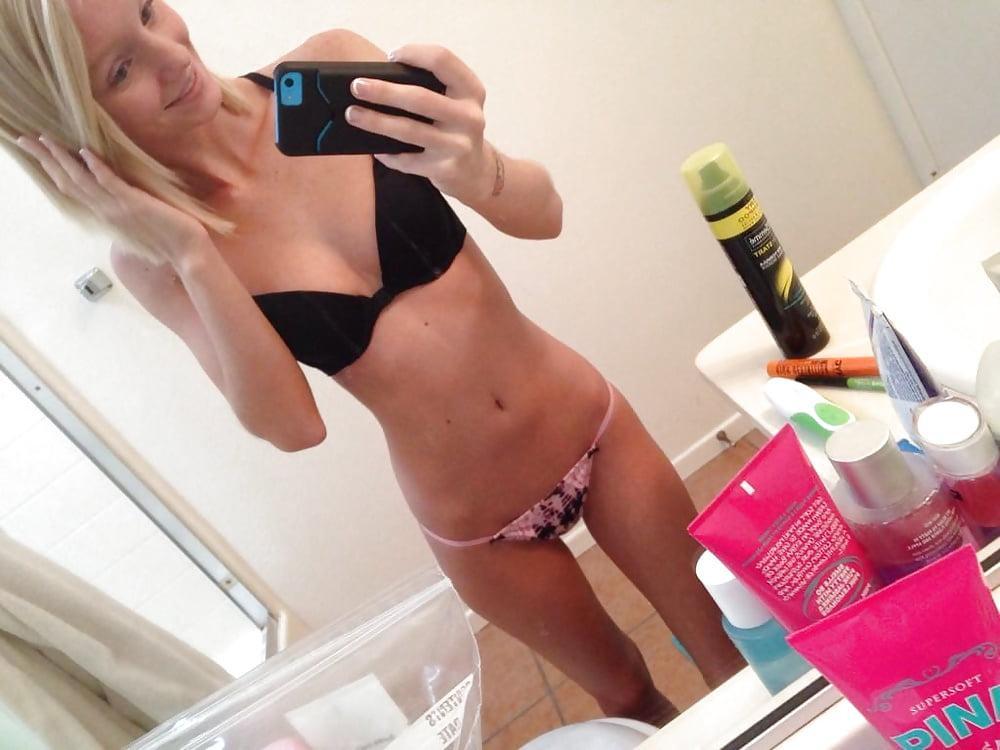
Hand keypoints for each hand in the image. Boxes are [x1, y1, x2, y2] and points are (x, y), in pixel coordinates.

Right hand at [15, 134, 208, 265]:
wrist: (187, 253)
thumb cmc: (168, 237)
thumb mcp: (139, 221)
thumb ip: (123, 209)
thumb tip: (117, 194)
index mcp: (105, 213)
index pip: (71, 189)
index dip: (51, 170)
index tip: (36, 152)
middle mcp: (106, 211)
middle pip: (67, 182)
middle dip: (45, 159)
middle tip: (24, 139)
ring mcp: (118, 208)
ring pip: (82, 181)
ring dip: (63, 159)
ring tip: (45, 139)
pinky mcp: (134, 203)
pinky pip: (111, 183)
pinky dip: (96, 168)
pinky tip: (84, 152)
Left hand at [345, 45, 493, 201]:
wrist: (477, 171)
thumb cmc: (455, 127)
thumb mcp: (455, 102)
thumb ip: (431, 87)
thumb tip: (378, 80)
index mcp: (471, 90)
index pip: (442, 60)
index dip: (414, 53)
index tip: (391, 56)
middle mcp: (469, 116)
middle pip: (420, 98)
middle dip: (384, 91)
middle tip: (356, 87)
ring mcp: (458, 145)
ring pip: (409, 130)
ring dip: (376, 121)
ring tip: (353, 115)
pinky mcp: (445, 170)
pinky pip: (407, 161)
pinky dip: (387, 154)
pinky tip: (374, 148)